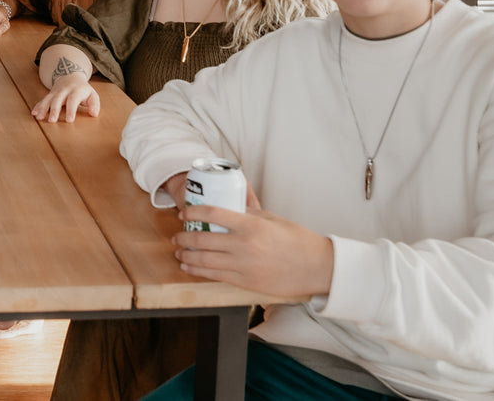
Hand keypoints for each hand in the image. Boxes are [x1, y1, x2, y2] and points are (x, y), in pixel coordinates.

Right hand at [33, 75, 100, 121]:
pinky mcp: (50, 94)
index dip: (71, 110)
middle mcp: (64, 90)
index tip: (69, 120)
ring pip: (48, 99)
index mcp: (76, 90)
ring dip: (43, 108)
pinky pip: (43, 100)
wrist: (70, 76)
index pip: (73, 100)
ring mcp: (56, 92)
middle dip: (54, 110)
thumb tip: (94, 114)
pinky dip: (38, 106)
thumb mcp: (92, 95)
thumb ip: (94, 104)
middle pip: (58, 99)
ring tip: (39, 117)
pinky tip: (34, 113)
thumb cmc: (82, 90)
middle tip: (52, 121)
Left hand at [172, 194, 333, 298]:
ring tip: (179, 252)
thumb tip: (227, 210)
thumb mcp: (271, 219)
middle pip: (202, 240)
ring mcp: (243, 266)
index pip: (212, 214)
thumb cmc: (297, 241)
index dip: (193, 213)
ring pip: (203, 261)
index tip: (184, 214)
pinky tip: (189, 268)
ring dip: (186, 256)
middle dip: (183, 238)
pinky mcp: (245, 282)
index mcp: (250, 225)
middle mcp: (243, 245)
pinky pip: (215, 276)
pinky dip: (197, 271)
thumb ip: (247, 215)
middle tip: (177, 236)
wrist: (316, 267)